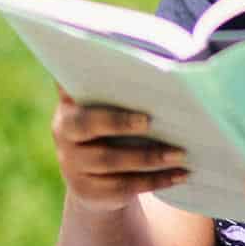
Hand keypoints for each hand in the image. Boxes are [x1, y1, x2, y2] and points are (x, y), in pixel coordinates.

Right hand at [51, 87, 187, 211]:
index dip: (94, 87)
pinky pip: (124, 186)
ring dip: (150, 157)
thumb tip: (157, 54)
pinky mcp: (88, 191)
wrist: (94, 180)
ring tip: (181, 153)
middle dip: (120, 122)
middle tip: (150, 120)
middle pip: (88, 125)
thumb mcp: (106, 110)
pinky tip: (180, 175)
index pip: (73, 92)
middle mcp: (63, 135)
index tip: (126, 92)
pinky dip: (156, 180)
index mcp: (69, 107)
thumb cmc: (110, 132)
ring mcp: (72, 166)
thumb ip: (117, 90)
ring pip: (111, 160)